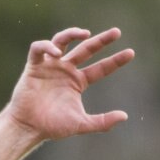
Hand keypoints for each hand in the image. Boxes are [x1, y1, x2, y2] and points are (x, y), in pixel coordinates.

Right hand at [6, 27, 133, 140]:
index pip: (101, 68)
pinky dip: (46, 46)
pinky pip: (38, 49)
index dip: (115, 61)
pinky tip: (56, 53)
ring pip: (63, 41)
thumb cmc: (53, 127)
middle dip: (101, 40)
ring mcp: (51, 67)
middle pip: (86, 49)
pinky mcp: (34, 66)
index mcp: (78, 82)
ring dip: (73, 34)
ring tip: (85, 34)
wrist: (29, 128)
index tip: (131, 53)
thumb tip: (125, 116)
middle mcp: (66, 70)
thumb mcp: (81, 124)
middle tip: (117, 32)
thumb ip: (102, 121)